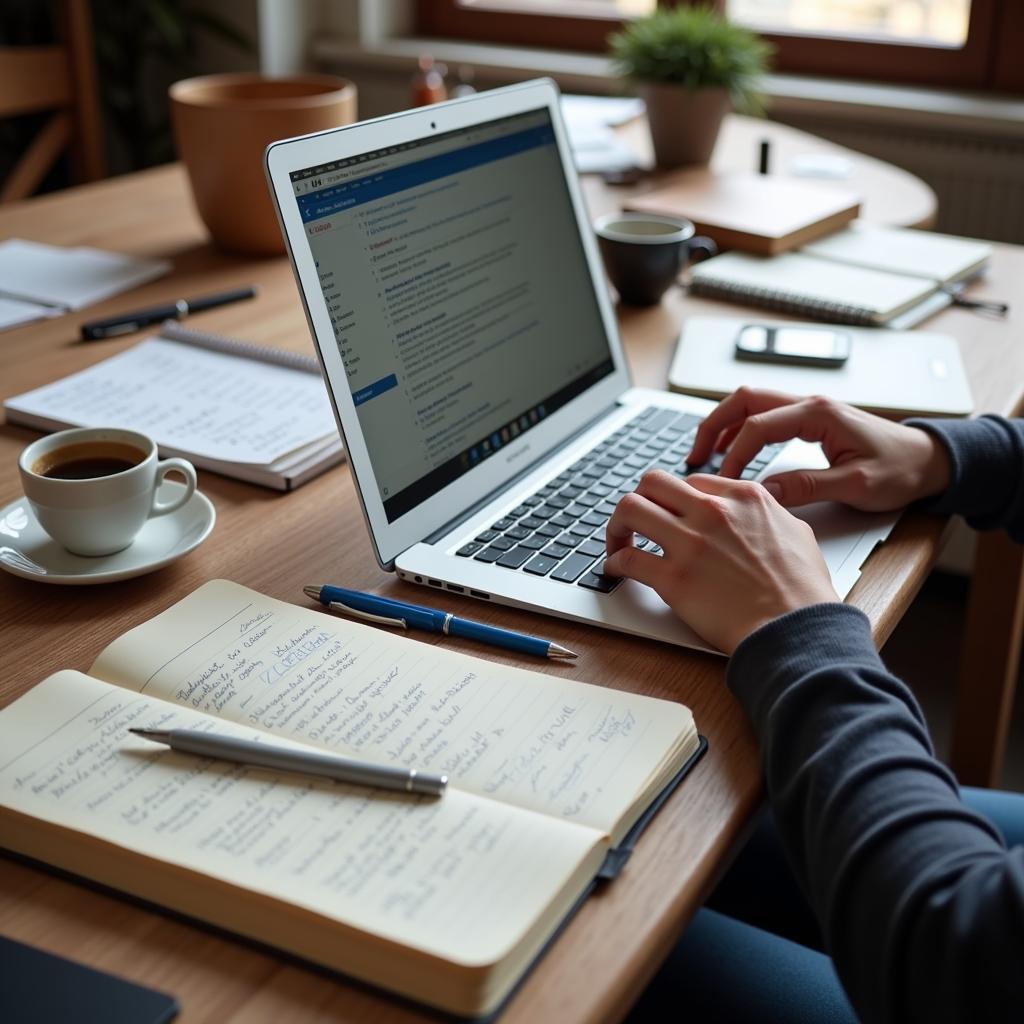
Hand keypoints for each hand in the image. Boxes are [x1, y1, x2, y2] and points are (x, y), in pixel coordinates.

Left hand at [604, 470, 838, 653]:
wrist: (797, 629)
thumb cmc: (801, 590)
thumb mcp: (795, 532)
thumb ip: (768, 515)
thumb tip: (755, 514)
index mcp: (744, 498)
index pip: (692, 481)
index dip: (677, 499)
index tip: (671, 515)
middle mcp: (713, 513)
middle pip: (653, 483)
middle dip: (640, 499)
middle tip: (636, 521)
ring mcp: (690, 543)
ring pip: (630, 508)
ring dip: (618, 525)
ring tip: (618, 541)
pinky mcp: (673, 579)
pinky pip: (627, 559)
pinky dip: (615, 562)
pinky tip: (617, 570)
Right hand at [687, 388, 951, 510]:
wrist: (929, 461)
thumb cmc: (900, 470)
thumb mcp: (856, 485)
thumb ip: (807, 487)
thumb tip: (763, 492)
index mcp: (819, 414)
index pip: (759, 425)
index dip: (734, 453)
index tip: (722, 480)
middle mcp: (809, 404)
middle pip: (744, 399)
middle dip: (713, 425)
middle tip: (694, 456)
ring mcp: (808, 409)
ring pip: (750, 404)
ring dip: (724, 425)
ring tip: (704, 454)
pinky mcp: (809, 421)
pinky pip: (764, 416)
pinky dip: (740, 430)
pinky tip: (731, 452)